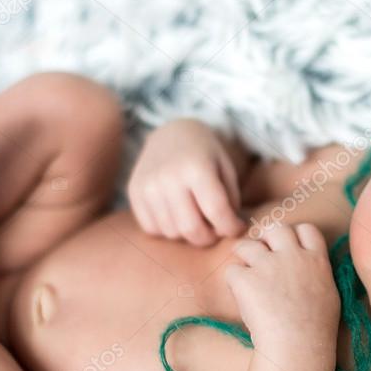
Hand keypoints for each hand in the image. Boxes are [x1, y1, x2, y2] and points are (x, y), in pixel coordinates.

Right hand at [128, 118, 246, 245]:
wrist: (170, 133)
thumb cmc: (205, 154)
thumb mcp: (226, 169)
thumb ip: (229, 201)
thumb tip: (227, 232)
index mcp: (196, 168)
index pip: (217, 212)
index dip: (231, 227)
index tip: (236, 227)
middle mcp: (167, 177)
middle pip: (192, 230)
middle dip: (209, 237)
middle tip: (216, 229)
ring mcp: (147, 186)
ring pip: (172, 233)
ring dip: (188, 233)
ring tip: (196, 217)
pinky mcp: (133, 193)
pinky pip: (152, 229)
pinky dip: (168, 228)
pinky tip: (176, 213)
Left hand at [224, 222, 339, 360]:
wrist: (297, 346)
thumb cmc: (317, 331)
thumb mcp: (329, 296)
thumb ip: (318, 276)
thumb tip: (311, 270)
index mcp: (316, 260)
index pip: (306, 230)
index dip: (295, 237)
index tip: (289, 250)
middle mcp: (292, 256)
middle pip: (275, 228)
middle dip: (266, 239)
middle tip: (261, 257)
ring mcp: (267, 265)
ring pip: (247, 245)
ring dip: (244, 258)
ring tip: (247, 278)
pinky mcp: (245, 278)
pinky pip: (231, 270)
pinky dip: (234, 282)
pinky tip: (241, 297)